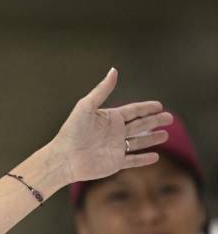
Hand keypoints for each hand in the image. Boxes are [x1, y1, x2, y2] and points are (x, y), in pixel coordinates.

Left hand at [51, 68, 171, 183]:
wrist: (64, 158)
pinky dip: (144, 159)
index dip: (146, 108)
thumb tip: (114, 70)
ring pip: (139, 142)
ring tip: (166, 135)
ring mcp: (115, 148)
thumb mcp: (87, 107)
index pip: (133, 111)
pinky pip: (133, 160)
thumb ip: (102, 90)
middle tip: (170, 118)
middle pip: (140, 125)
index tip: (159, 105)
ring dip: (152, 138)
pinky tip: (156, 156)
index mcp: (109, 118)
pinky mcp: (115, 163)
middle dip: (155, 121)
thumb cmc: (72, 131)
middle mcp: (114, 133)